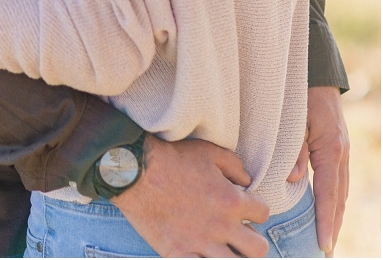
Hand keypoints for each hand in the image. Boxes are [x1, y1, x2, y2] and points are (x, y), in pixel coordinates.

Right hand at [112, 135, 268, 257]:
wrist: (137, 170)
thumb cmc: (173, 157)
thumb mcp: (209, 151)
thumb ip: (235, 166)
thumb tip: (246, 182)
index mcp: (231, 200)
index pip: (263, 213)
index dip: (256, 210)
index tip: (245, 209)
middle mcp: (221, 226)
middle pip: (258, 249)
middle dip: (253, 241)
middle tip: (238, 235)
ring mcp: (201, 244)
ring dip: (233, 257)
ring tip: (224, 250)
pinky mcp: (179, 255)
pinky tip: (201, 256)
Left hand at [287, 86, 348, 255]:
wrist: (317, 74)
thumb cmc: (301, 94)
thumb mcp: (294, 119)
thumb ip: (294, 150)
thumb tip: (292, 181)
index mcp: (331, 149)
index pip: (328, 194)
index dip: (326, 221)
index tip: (324, 245)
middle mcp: (341, 154)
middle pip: (338, 199)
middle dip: (333, 226)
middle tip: (326, 251)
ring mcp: (343, 152)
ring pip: (341, 192)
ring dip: (335, 216)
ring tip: (328, 238)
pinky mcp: (339, 149)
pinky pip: (339, 181)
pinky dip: (335, 199)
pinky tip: (329, 210)